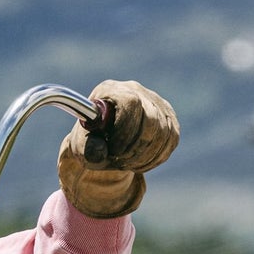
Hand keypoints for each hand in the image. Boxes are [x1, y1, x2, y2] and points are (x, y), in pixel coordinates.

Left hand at [58, 78, 178, 218]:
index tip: (113, 150)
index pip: (130, 102)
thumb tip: (99, 153)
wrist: (104, 140)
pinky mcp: (169, 118)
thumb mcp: (82, 147)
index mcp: (111, 90)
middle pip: (151, 118)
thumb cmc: (92, 140)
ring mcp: (156, 103)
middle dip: (136, 147)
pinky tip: (139, 162)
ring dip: (145, 155)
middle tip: (121, 161)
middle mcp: (136, 90)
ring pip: (164, 131)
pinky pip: (171, 139)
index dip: (126, 129)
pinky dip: (156, 157)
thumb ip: (88, 150)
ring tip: (127, 163)